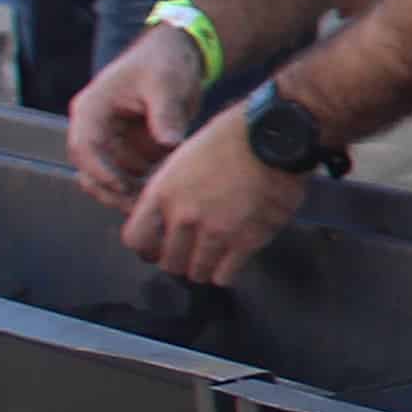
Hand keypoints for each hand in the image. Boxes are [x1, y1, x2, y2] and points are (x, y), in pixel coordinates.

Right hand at [67, 31, 203, 211]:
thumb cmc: (165, 63)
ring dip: (128, 194)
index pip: (83, 147)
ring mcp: (111, 142)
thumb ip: (165, 113)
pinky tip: (164, 196)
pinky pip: (129, 177)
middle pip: (90, 171)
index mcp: (92, 109)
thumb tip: (169, 143)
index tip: (125, 187)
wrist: (178, 58)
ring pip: (108, 179)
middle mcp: (94, 128)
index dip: (100, 171)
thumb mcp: (166, 84)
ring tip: (156, 205)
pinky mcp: (129, 151)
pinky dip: (143, 188)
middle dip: (112, 191)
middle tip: (140, 208)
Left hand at [122, 109, 308, 288]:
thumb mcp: (185, 156)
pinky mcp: (246, 241)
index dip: (146, 247)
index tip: (157, 247)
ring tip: (213, 258)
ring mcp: (215, 232)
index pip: (136, 239)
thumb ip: (172, 189)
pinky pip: (225, 275)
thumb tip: (170, 212)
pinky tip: (231, 262)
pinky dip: (226, 273)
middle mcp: (183, 217)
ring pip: (195, 273)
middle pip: (167, 262)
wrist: (275, 137)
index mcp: (163, 192)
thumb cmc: (232, 137)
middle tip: (190, 254)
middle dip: (177, 260)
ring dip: (202, 268)